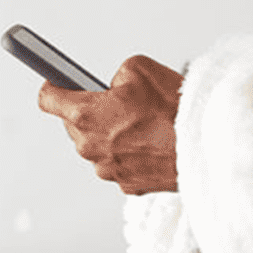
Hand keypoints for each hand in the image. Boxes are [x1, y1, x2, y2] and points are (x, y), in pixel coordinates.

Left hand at [37, 54, 182, 194]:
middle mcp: (90, 146)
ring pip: (97, 145)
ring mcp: (107, 169)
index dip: (54, 85)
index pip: (48, 99)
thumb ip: (115, 75)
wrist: (203, 146)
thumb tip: (113, 84)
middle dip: (92, 110)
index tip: (58, 81)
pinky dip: (130, 152)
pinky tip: (152, 141)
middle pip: (74, 124)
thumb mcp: (139, 68)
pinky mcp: (126, 184)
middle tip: (119, 101)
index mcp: (86, 115)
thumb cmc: (174, 110)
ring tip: (144, 122)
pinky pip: (118, 162)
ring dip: (112, 133)